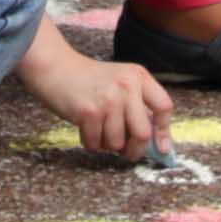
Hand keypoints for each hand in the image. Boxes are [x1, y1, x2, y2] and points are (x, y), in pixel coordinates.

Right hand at [20, 42, 171, 159]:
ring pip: (117, 143)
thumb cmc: (89, 80)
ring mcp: (108, 99)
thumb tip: (155, 143)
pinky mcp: (89, 111)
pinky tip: (85, 129)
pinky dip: (91, 143)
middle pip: (143, 133)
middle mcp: (127, 86)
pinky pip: (96, 143)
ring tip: (99, 130)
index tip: (161, 148)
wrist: (56, 68)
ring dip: (107, 145)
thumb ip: (138, 105)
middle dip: (135, 149)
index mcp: (138, 77)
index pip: (163, 106)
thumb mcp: (121, 82)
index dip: (164, 131)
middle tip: (127, 153)